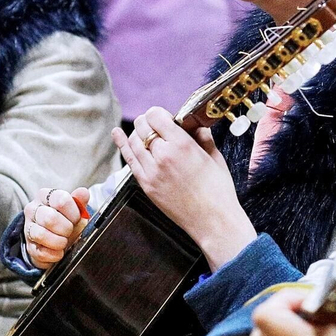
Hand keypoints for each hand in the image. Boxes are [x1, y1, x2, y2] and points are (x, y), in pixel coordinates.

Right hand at [23, 187, 90, 269]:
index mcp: (45, 196)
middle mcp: (33, 209)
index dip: (73, 212)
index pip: (60, 200)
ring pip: (41, 235)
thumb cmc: (66, 220)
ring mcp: (28, 228)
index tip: (77, 219)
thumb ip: (80, 201)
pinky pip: (40, 252)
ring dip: (59, 242)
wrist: (55, 239)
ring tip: (65, 242)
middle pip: (50, 218)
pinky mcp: (28, 247)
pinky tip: (59, 252)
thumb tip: (83, 192)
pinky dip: (54, 254)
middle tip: (70, 231)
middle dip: (66, 228)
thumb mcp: (75, 209)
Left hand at [115, 107, 253, 267]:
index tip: (166, 118)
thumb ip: (203, 137)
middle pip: (142, 126)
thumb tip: (197, 125)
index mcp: (182, 145)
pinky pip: (129, 160)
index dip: (159, 114)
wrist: (212, 221)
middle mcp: (163, 156)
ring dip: (138, 133)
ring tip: (146, 133)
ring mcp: (151, 172)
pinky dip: (122, 145)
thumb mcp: (215, 157)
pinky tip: (117, 134)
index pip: (156, 116)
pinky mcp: (146, 185)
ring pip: (133, 141)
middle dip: (148, 122)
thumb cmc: (218, 191)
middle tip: (156, 125)